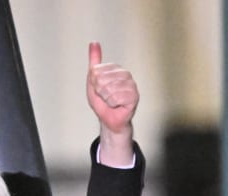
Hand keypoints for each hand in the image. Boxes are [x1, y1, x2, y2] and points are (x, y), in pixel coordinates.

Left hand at [86, 42, 137, 164]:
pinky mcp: (134, 96)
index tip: (99, 89)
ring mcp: (131, 85)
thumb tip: (94, 43)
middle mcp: (125, 74)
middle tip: (105, 97)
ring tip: (111, 102)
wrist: (109, 120)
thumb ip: (94, 61)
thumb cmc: (102, 102)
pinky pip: (116, 97)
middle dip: (99, 92)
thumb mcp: (93, 80)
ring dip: (106, 99)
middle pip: (102, 79)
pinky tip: (117, 105)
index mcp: (115, 68)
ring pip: (109, 89)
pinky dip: (113, 104)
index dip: (93, 83)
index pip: (96, 71)